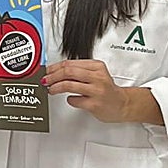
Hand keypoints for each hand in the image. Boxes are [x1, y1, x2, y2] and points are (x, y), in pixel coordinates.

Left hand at [43, 60, 161, 123]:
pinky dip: (69, 99)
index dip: (54, 67)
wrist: (122, 104)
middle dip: (52, 76)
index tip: (46, 71)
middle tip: (45, 81)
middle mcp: (98, 77)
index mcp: (97, 66)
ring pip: (69, 85)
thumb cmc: (106, 89)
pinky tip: (71, 99)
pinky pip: (74, 100)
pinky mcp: (95, 104)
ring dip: (56, 87)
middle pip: (68, 72)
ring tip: (51, 90)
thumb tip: (54, 72)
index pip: (70, 63)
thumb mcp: (95, 74)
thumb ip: (78, 71)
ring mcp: (97, 90)